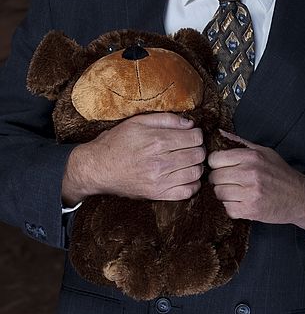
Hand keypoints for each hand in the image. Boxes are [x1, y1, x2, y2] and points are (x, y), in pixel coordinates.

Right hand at [62, 113, 204, 205]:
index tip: (191, 134)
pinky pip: (186, 192)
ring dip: (197, 165)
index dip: (197, 134)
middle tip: (191, 147)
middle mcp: (161, 162)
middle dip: (198, 148)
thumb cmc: (117, 142)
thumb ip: (166, 119)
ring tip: (189, 161)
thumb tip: (190, 123)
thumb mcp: (138, 121)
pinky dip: (192, 185)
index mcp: (157, 141)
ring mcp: (159, 181)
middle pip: (198, 155)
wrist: (97, 168)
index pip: (195, 137)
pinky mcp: (156, 194)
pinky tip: (186, 176)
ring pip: (196, 173)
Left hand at [208, 131, 304, 229]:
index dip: (215, 163)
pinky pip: (228, 208)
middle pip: (215, 176)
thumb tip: (220, 133)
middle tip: (228, 181)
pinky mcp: (251, 210)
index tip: (221, 167)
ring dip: (224, 194)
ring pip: (219, 193)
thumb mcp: (264, 152)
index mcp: (252, 156)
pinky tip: (241, 202)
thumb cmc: (281, 173)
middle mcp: (250, 173)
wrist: (301, 197)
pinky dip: (231, 207)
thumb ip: (241, 143)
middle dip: (218, 179)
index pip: (215, 158)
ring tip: (235, 192)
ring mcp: (251, 192)